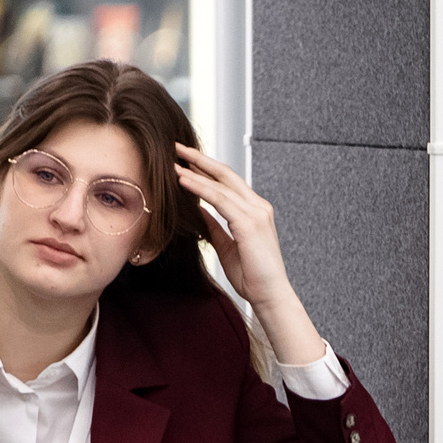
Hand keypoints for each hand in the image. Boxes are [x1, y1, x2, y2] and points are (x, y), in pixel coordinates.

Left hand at [172, 143, 325, 364]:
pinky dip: (200, 188)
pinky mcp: (249, 224)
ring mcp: (256, 213)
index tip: (185, 159)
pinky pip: (220, 199)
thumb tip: (198, 210)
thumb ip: (214, 225)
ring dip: (195, 171)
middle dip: (200, 159)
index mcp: (255, 211)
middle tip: (176, 146)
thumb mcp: (227, 245)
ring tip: (174, 161)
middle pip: (226, 174)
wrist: (269, 295)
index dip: (206, 168)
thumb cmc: (252, 275)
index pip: (228, 181)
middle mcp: (258, 207)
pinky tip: (183, 181)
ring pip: (221, 184)